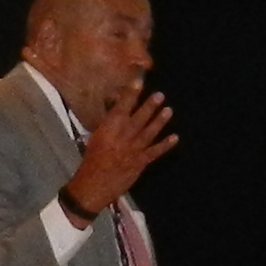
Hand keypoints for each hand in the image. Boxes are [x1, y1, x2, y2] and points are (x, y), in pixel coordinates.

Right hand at [65, 91, 177, 218]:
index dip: (131, 93)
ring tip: (169, 110)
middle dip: (150, 105)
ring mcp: (133, 149)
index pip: (122, 106)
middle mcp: (123, 136)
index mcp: (109, 128)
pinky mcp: (140, 162)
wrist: (92, 185)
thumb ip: (108, 124)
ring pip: (149, 132)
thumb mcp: (96, 138)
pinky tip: (175, 138)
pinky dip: (166, 145)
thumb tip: (115, 111)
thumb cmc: (91, 161)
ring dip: (160, 121)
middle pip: (139, 117)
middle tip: (160, 95)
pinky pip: (155, 152)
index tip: (139, 81)